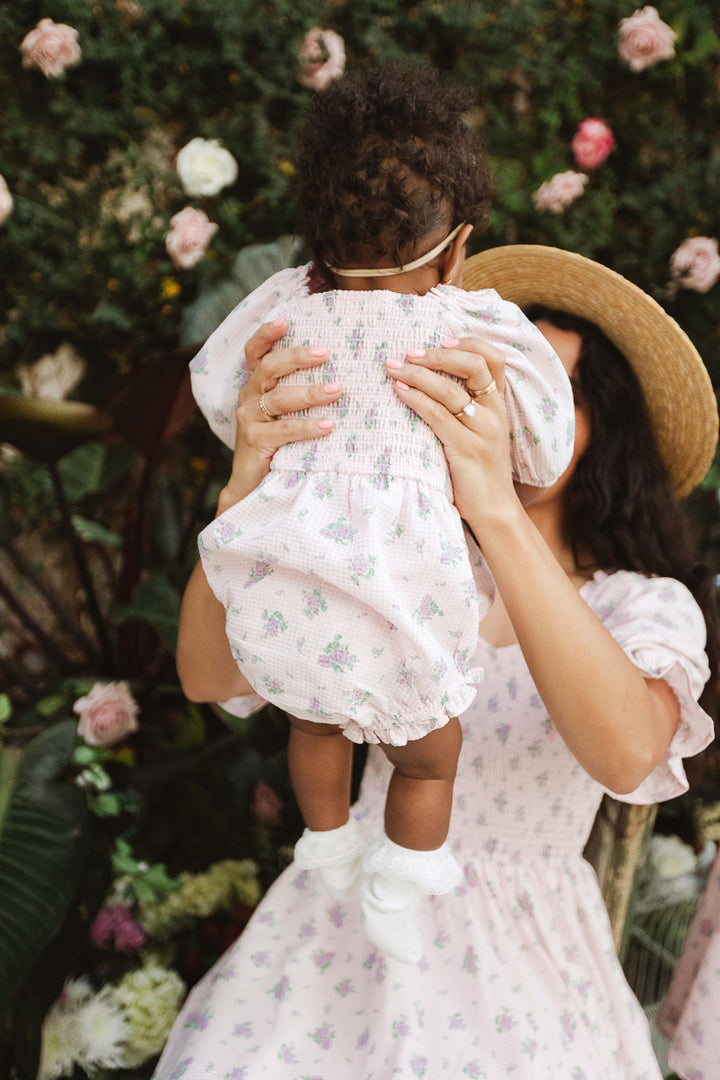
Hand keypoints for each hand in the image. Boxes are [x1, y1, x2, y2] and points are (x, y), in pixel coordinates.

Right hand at [216, 318, 342, 514]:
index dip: (266, 334)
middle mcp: (248, 397)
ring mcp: (249, 419)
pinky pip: (284, 430)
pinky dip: (307, 426)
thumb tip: (340, 373)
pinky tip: (328, 425)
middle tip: (326, 352)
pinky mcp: (254, 441)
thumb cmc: (276, 444)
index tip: (285, 320)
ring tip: (338, 390)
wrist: (250, 483)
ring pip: (279, 398)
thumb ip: (296, 392)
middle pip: (269, 367)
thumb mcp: (282, 414)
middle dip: (297, 356)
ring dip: (311, 392)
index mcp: (255, 385)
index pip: (254, 352)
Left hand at [384, 337, 517, 528]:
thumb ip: (466, 408)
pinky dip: (416, 399)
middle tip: (409, 352)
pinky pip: (438, 416)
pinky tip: (399, 391)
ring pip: (450, 390)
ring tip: (392, 367)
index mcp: (499, 404)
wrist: (494, 509)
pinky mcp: (466, 449)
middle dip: (439, 354)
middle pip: (475, 365)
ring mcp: (482, 430)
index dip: (469, 342)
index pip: (494, 358)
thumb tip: (430, 380)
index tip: (442, 338)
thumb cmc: (479, 470)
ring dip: (418, 374)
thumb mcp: (479, 432)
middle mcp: (494, 413)